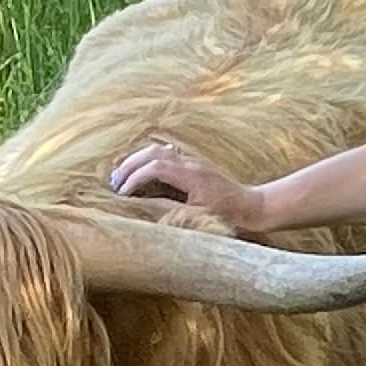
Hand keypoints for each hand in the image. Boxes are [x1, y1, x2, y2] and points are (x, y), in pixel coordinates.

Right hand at [107, 136, 267, 231]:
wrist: (253, 208)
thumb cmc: (228, 216)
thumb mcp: (198, 216)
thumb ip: (172, 209)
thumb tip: (143, 205)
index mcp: (191, 175)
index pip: (155, 167)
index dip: (134, 178)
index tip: (121, 193)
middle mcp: (190, 163)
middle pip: (152, 152)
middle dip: (129, 165)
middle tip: (113, 182)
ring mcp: (192, 161)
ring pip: (158, 149)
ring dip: (137, 159)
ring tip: (121, 174)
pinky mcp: (194, 165)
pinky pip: (166, 153)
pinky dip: (148, 157)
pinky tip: (139, 167)